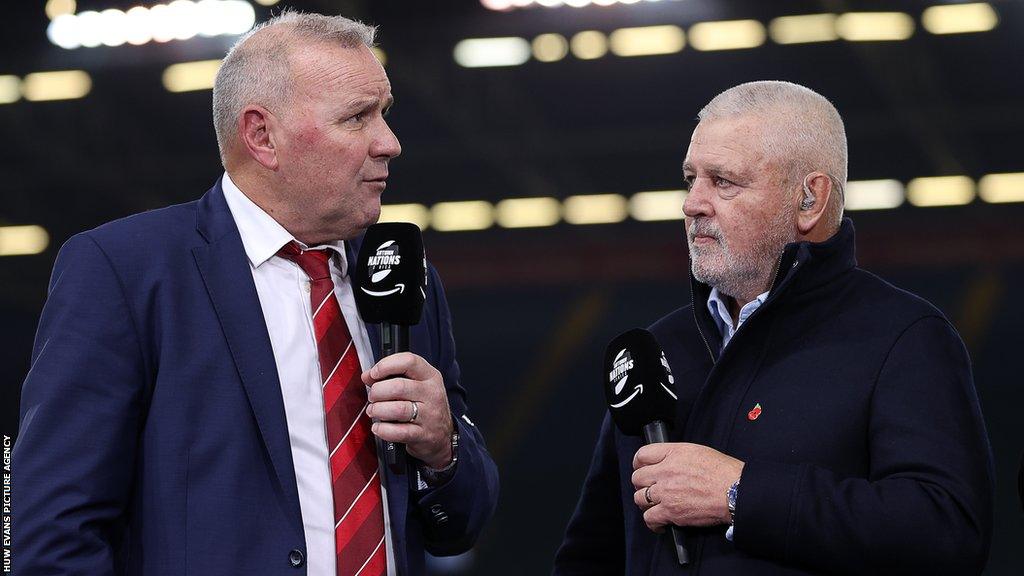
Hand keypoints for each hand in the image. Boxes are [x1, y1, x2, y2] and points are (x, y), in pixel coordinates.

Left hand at [362, 352, 453, 468]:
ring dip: (378, 410)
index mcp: (430, 376)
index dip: (387, 365)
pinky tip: (379, 427)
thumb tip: (367, 375)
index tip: (374, 373)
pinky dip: (383, 429)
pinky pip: (398, 432)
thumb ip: (391, 377)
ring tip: (374, 411)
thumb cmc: (425, 406)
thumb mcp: (415, 385)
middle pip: (399, 386)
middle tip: (373, 397)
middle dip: (378, 391)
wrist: (443, 434)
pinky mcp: (422, 434)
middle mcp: (431, 393)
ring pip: (398, 409)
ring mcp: (429, 415)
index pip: (409, 362)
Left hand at [631, 443, 743, 532]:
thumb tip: (667, 462)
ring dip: (645, 502)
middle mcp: (665, 472)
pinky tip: (659, 522)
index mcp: (672, 454)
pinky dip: (653, 522)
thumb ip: (676, 455)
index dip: (639, 462)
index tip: (641, 468)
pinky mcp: (670, 512)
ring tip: (654, 504)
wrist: (734, 491)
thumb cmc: (723, 472)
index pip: (642, 454)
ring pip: (639, 498)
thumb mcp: (697, 451)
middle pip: (637, 477)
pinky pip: (649, 518)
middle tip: (649, 488)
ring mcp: (665, 493)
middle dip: (642, 483)